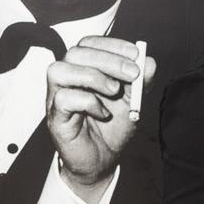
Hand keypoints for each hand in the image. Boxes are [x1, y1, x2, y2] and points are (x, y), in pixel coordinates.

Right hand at [44, 37, 156, 196]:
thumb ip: (141, 80)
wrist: (103, 160)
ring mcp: (56, 96)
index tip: (136, 55)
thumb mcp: (133, 100)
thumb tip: (148, 61)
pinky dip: (87, 102)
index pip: (90, 42)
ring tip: (115, 91)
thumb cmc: (112, 126)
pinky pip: (63, 99)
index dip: (113, 45)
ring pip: (60, 70)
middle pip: (76, 52)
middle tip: (132, 74)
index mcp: (83, 68)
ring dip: (93, 76)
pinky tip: (103, 113)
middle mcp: (66, 78)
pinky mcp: (55, 117)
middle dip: (108, 59)